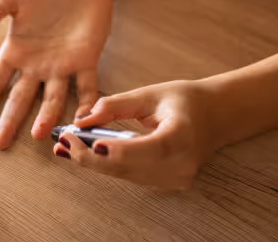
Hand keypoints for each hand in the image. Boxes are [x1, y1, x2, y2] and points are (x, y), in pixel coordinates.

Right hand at [0, 0, 114, 148]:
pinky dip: (86, 103)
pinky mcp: (86, 61)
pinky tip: (82, 119)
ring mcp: (62, 66)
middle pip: (20, 98)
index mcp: (16, 51)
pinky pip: (87, 86)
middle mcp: (37, 65)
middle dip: (9, 120)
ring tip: (38, 134)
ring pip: (53, 98)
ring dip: (46, 116)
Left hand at [53, 80, 220, 189]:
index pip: (149, 148)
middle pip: (128, 167)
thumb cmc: (185, 101)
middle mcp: (181, 163)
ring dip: (93, 162)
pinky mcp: (166, 183)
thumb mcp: (150, 94)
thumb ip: (116, 105)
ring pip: (124, 174)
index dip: (118, 150)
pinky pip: (130, 176)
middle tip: (63, 141)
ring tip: (65, 147)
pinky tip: (86, 153)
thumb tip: (83, 118)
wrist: (215, 118)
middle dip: (90, 156)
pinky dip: (107, 165)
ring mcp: (174, 178)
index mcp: (182, 135)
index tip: (91, 143)